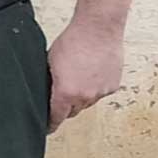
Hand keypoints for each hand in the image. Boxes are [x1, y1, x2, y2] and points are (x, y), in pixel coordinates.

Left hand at [46, 14, 125, 129]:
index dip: (50, 124)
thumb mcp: (49, 62)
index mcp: (65, 93)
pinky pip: (100, 93)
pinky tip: (91, 73)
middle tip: (61, 94)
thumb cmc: (72, 41)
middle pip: (72, 111)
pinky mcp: (113, 86)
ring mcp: (101, 92)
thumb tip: (44, 93)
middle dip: (65, 107)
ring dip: (81, 97)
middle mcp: (85, 96)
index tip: (47, 128)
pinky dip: (95, 88)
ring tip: (78, 78)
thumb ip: (48, 82)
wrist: (98, 29)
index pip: (56, 118)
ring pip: (87, 103)